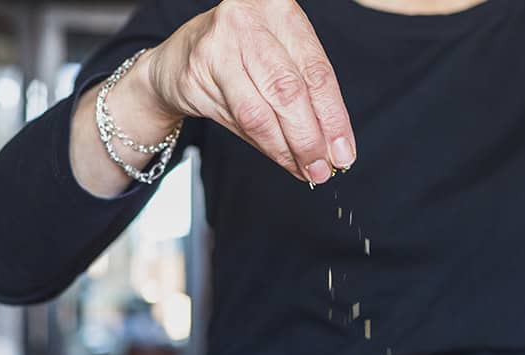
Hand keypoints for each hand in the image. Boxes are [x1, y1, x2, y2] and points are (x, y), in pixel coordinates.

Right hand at [138, 0, 355, 184]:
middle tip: (323, 168)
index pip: (316, 71)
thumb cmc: (243, 52)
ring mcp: (216, 48)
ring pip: (259, 114)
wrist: (180, 57)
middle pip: (287, 91)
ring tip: (304, 169)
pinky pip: (236, 122)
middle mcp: (246, 22)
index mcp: (278, 10)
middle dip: (309, 139)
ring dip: (286, 150)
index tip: (344, 151)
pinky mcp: (195, 76)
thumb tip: (335, 146)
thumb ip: (308, 92)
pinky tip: (280, 157)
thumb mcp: (282, 54)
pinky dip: (264, 146)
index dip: (333, 117)